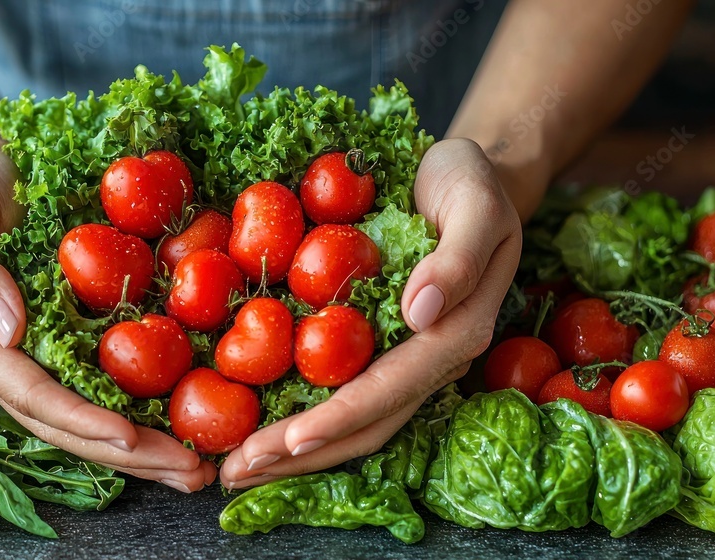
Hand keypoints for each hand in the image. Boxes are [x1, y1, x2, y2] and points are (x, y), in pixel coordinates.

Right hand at [0, 138, 215, 492]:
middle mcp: (0, 358)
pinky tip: (183, 430)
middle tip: (190, 476)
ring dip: (141, 451)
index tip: (131, 437)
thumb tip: (9, 331)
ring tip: (198, 472)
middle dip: (126, 455)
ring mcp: (32, 355)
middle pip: (63, 424)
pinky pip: (100, 387)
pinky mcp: (61, 342)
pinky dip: (141, 414)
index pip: (27, 392)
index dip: (79, 419)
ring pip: (85, 418)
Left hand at [220, 138, 522, 487]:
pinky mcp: (384, 345)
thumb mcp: (478, 207)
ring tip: (238, 467)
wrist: (472, 179)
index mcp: (455, 334)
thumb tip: (420, 313)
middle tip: (236, 470)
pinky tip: (260, 426)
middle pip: (365, 424)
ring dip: (295, 451)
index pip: (389, 391)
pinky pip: (342, 391)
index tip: (286, 442)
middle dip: (301, 454)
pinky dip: (301, 415)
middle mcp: (430, 359)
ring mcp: (406, 357)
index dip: (337, 420)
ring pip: (352, 420)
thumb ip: (458, 260)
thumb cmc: (473, 185)